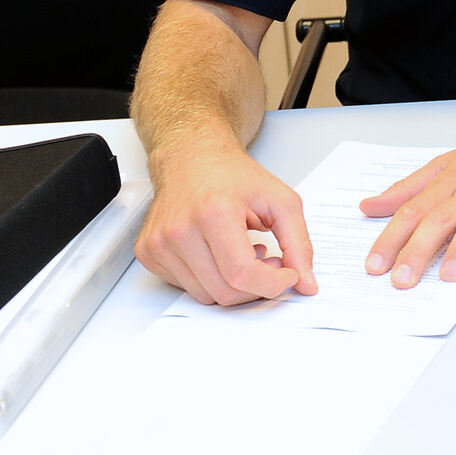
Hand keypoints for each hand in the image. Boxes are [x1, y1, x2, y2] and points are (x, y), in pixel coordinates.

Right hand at [137, 143, 316, 305]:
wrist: (192, 159)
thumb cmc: (233, 177)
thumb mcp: (281, 201)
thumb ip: (299, 244)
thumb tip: (306, 285)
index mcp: (213, 213)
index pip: (242, 273)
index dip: (272, 283)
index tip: (288, 275)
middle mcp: (179, 230)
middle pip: (225, 291)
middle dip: (256, 285)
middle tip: (270, 261)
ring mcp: (159, 244)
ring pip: (206, 295)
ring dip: (233, 284)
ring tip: (245, 252)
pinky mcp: (149, 253)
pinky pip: (187, 287)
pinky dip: (210, 279)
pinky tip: (221, 254)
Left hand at [360, 118, 455, 287]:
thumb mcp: (445, 166)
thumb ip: (408, 189)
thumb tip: (368, 207)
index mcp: (448, 182)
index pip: (413, 211)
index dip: (392, 239)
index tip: (375, 266)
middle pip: (439, 219)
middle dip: (418, 250)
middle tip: (402, 280)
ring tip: (447, 276)